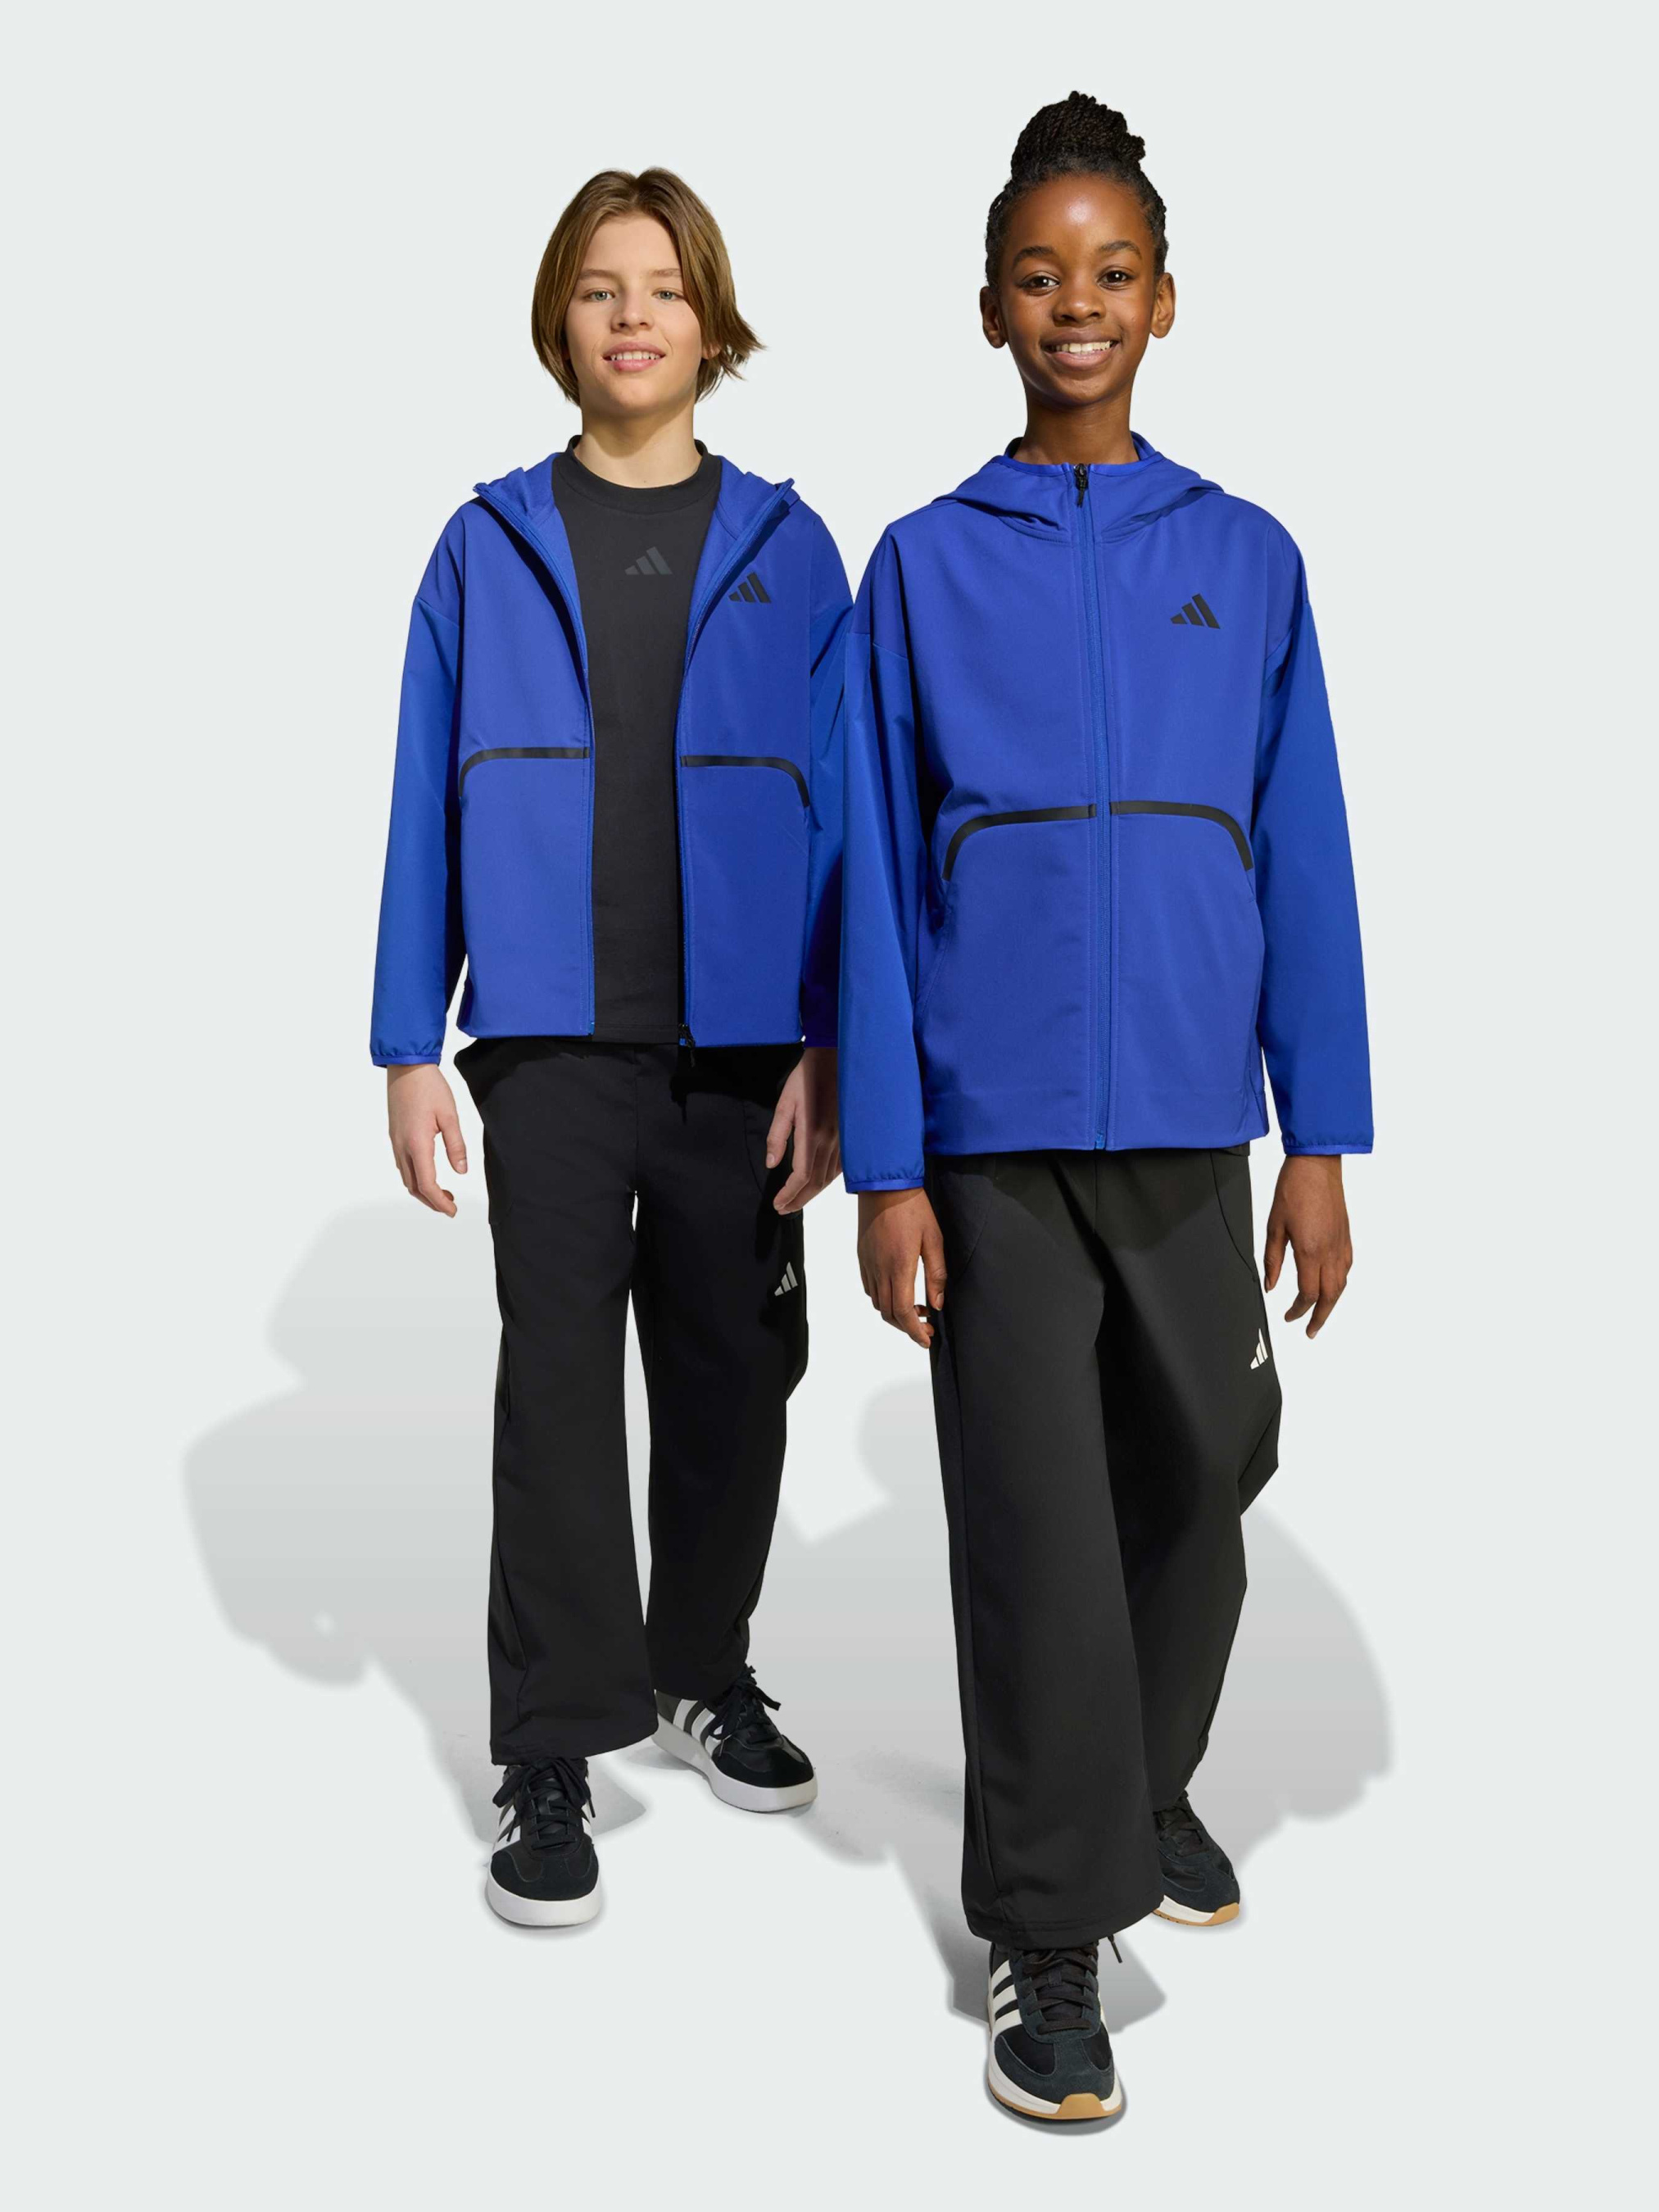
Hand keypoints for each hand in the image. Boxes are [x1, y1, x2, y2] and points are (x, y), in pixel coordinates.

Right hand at [387, 1064, 467, 1215]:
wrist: (406, 1067)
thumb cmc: (429, 1087)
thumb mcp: (449, 1116)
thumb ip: (456, 1145)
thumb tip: (461, 1171)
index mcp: (417, 1144)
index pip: (427, 1184)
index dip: (439, 1202)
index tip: (453, 1210)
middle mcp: (402, 1146)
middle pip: (413, 1187)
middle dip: (431, 1201)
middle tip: (450, 1205)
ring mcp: (396, 1141)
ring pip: (406, 1177)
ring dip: (423, 1190)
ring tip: (444, 1192)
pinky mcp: (395, 1135)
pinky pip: (403, 1165)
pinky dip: (415, 1177)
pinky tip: (429, 1173)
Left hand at [766, 1046, 840, 1212]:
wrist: (838, 1058)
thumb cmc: (807, 1077)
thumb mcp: (785, 1103)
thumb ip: (778, 1136)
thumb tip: (772, 1164)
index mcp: (813, 1134)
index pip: (801, 1177)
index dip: (789, 1195)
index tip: (777, 1204)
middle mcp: (832, 1142)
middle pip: (816, 1183)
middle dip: (799, 1200)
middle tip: (784, 1209)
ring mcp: (845, 1141)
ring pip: (829, 1178)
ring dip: (812, 1193)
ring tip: (796, 1201)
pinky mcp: (851, 1137)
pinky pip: (840, 1167)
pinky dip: (827, 1180)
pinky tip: (817, 1183)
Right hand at [857, 1188, 946, 1348]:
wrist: (884, 1185)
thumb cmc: (913, 1208)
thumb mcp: (934, 1240)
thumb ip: (937, 1275)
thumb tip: (937, 1304)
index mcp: (899, 1267)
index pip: (903, 1312)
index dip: (915, 1331)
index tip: (927, 1339)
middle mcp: (879, 1269)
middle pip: (888, 1313)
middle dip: (907, 1327)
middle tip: (926, 1327)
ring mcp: (868, 1264)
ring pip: (877, 1303)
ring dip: (895, 1313)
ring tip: (916, 1309)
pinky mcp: (862, 1257)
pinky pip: (870, 1288)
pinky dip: (883, 1298)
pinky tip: (898, 1290)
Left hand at [1263, 1155, 1352, 1336]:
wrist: (1317, 1164)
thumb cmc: (1292, 1190)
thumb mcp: (1274, 1225)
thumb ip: (1272, 1259)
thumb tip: (1270, 1286)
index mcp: (1309, 1251)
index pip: (1307, 1293)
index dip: (1298, 1310)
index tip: (1288, 1317)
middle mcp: (1330, 1251)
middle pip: (1330, 1296)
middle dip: (1320, 1317)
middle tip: (1310, 1330)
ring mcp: (1341, 1243)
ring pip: (1342, 1284)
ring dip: (1332, 1303)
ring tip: (1320, 1313)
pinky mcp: (1347, 1235)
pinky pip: (1347, 1268)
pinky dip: (1340, 1283)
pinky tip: (1331, 1285)